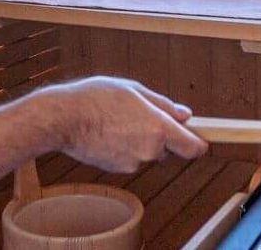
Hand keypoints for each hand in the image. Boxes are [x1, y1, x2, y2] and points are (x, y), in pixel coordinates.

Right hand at [31, 77, 207, 172]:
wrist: (63, 119)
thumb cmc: (97, 97)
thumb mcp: (134, 90)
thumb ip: (164, 105)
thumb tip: (185, 115)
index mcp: (159, 129)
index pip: (193, 148)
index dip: (197, 143)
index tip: (196, 137)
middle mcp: (149, 151)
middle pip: (167, 148)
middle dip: (159, 136)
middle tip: (139, 115)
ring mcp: (132, 163)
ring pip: (146, 153)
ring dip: (139, 141)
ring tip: (116, 121)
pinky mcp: (117, 169)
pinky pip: (129, 157)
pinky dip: (123, 148)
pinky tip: (106, 132)